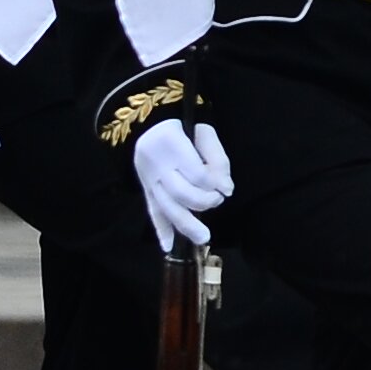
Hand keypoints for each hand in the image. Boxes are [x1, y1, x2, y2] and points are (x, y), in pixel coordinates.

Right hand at [130, 116, 233, 253]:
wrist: (149, 123)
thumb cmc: (184, 126)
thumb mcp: (204, 132)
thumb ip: (218, 159)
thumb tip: (226, 190)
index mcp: (170, 143)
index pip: (196, 173)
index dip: (214, 184)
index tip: (225, 188)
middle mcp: (156, 163)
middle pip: (180, 193)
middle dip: (203, 202)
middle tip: (216, 201)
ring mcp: (147, 178)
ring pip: (166, 206)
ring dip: (186, 224)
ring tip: (203, 238)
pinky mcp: (145, 189)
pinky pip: (152, 211)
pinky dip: (161, 230)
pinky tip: (168, 246)